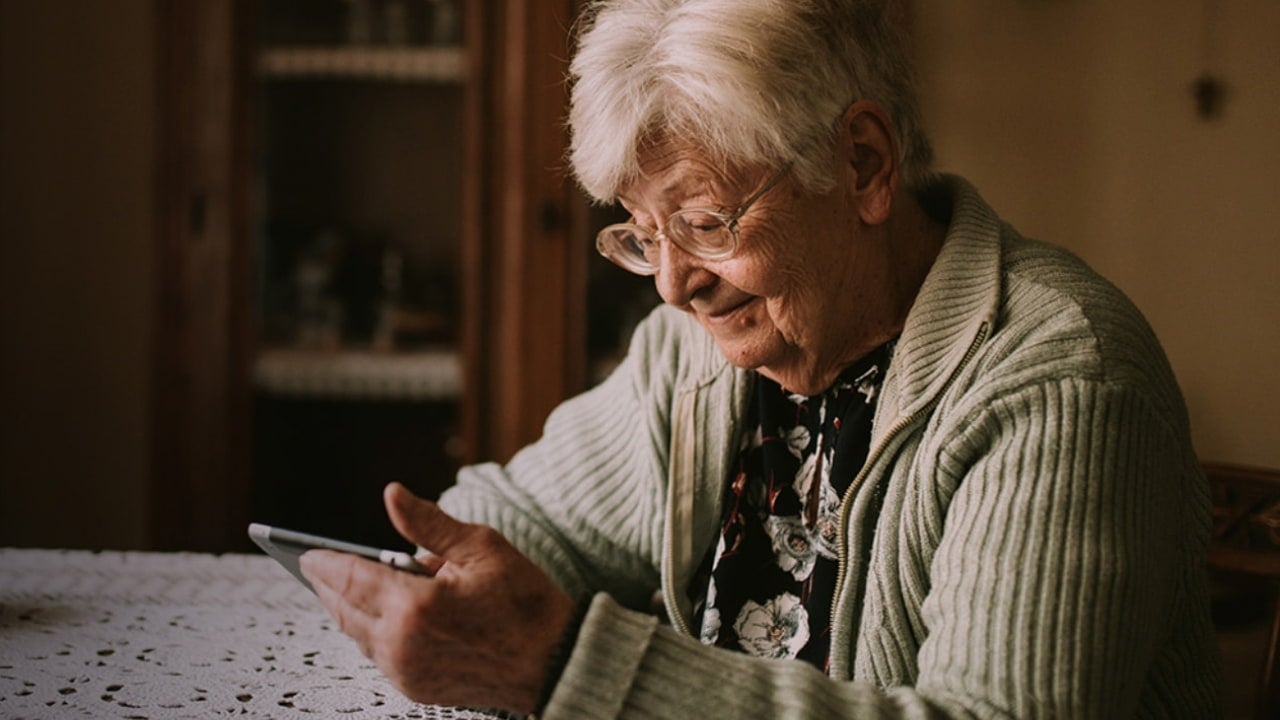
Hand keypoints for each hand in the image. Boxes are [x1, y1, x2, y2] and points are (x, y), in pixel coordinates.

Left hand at [300, 482, 575, 712]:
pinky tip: (375, 614)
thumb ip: (428, 524)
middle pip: (343, 609)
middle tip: (313, 564)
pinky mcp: (416, 688)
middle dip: (327, 585)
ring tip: (341, 585)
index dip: (323, 562)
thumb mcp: (482, 548)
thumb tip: (391, 494)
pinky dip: (370, 631)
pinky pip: (378, 655)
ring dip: (346, 609)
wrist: (556, 662)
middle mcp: (402, 644)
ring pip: (357, 635)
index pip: (349, 577)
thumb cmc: (526, 602)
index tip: (304, 550)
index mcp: (415, 606)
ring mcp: (407, 671)